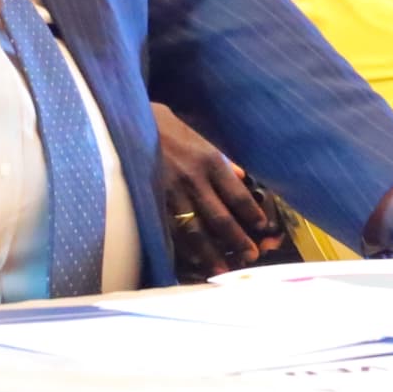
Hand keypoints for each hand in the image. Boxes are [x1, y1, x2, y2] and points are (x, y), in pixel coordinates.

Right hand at [156, 104, 277, 277]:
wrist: (130, 120)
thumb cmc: (168, 128)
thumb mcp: (200, 138)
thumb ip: (222, 160)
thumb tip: (243, 177)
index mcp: (211, 161)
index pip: (238, 194)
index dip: (251, 214)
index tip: (261, 228)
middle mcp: (194, 178)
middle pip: (220, 217)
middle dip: (237, 240)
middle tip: (251, 257)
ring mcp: (172, 192)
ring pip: (195, 230)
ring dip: (211, 253)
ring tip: (223, 271)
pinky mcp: (152, 201)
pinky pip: (170, 230)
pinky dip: (182, 248)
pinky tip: (190, 261)